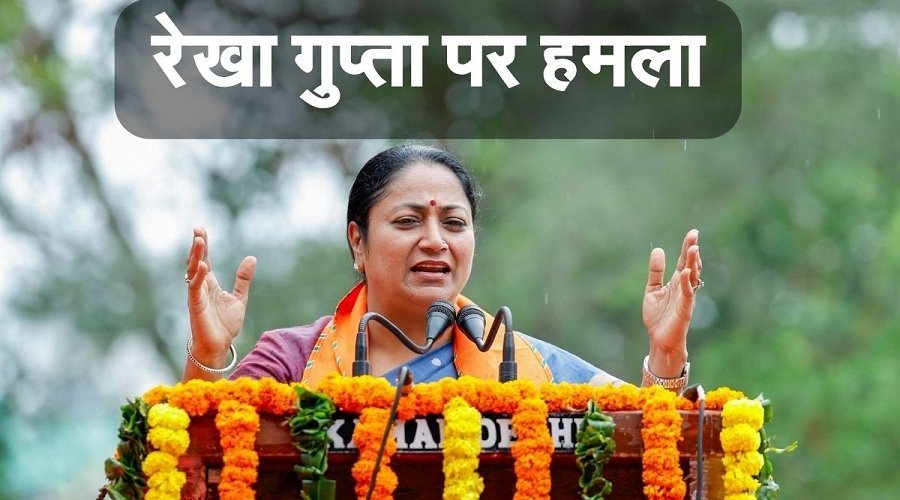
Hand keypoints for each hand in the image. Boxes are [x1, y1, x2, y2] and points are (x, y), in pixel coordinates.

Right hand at [184, 227, 255, 367]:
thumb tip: (252, 258)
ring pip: (192, 272)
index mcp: (210, 284)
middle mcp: (201, 287)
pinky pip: (194, 289)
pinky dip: (198, 277)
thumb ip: (243, 279)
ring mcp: (196, 296)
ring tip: (199, 241)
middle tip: (198, 230)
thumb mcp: (238, 298)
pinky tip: (203, 266)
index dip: (204, 246)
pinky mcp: (195, 306)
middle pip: (196, 262)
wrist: (219, 346)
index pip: (205, 260)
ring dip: (195, 257)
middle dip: (197, 246)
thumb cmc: (225, 325)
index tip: (201, 230)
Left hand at [642, 229, 701, 377]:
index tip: (693, 233)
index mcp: (677, 282)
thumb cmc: (658, 316)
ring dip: (693, 263)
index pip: (684, 261)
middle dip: (693, 251)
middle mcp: (684, 288)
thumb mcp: (652, 289)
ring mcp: (686, 298)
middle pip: (691, 265)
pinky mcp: (685, 309)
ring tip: (693, 249)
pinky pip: (688, 294)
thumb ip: (656, 272)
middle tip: (694, 235)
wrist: (659, 339)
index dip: (688, 247)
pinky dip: (687, 283)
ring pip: (692, 278)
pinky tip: (686, 273)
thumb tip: (658, 250)